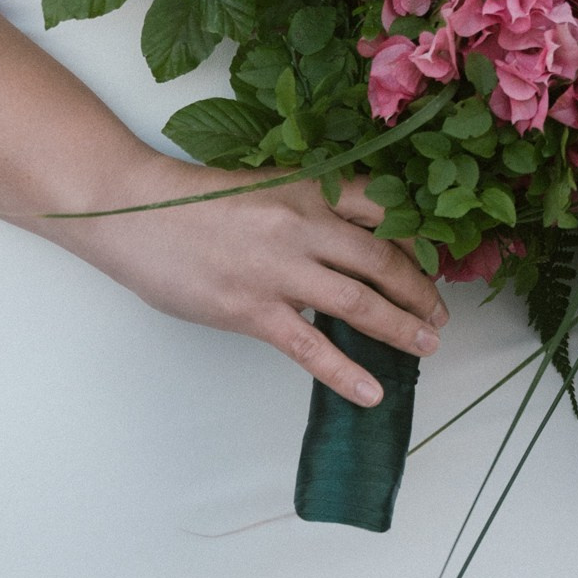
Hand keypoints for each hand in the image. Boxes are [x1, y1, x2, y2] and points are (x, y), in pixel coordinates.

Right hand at [91, 160, 447, 406]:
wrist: (137, 212)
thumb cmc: (196, 200)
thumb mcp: (266, 186)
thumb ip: (308, 208)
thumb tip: (350, 244)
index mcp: (308, 187)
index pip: (384, 210)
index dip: (416, 240)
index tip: (435, 261)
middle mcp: (303, 224)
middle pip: (382, 260)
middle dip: (420, 291)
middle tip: (440, 314)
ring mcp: (279, 269)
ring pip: (359, 302)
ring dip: (401, 327)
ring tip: (427, 346)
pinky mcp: (253, 310)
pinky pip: (312, 347)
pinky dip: (347, 372)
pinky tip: (372, 391)